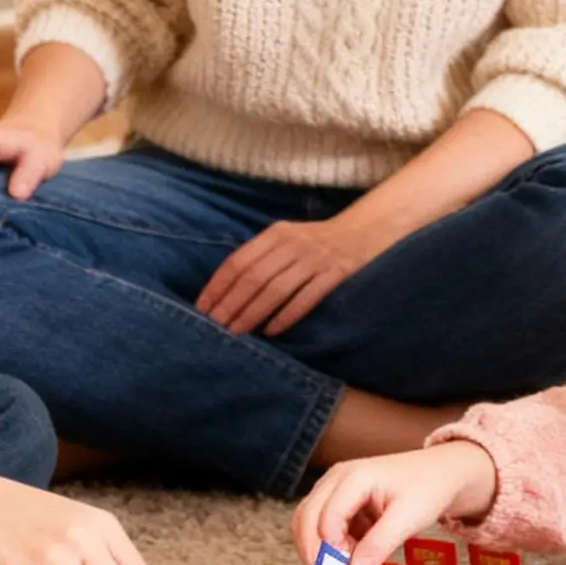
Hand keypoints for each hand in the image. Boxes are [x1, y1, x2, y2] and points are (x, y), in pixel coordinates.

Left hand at [197, 217, 383, 336]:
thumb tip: (225, 290)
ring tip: (236, 332)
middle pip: (254, 277)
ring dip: (253, 313)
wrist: (363, 232)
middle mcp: (293, 244)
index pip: (238, 261)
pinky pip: (306, 298)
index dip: (218, 285)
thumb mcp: (287, 239)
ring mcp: (315, 259)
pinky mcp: (335, 274)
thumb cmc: (316, 242)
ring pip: (276, 289)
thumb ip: (261, 257)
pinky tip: (272, 331)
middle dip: (231, 304)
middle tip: (214, 326)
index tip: (202, 308)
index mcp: (276, 234)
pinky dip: (286, 315)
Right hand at [292, 442, 497, 564]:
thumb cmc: (426, 489)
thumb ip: (380, 544)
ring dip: (318, 549)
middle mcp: (337, 479)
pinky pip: (322, 525)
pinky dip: (330, 546)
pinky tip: (350, 559)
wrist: (439, 472)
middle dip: (313, 551)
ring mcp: (334, 488)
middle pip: (306, 516)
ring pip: (308, 521)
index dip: (330, 547)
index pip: (327, 515)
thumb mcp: (409, 518)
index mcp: (354, 477)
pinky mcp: (338, 501)